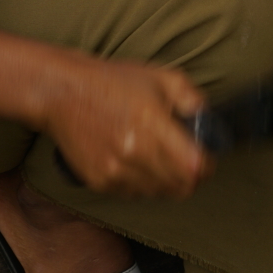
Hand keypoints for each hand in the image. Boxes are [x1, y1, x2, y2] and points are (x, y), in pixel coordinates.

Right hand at [38, 55, 211, 199]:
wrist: (63, 93)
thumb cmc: (113, 82)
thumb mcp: (162, 77)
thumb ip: (193, 100)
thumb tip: (210, 123)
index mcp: (152, 124)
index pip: (195, 167)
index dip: (208, 165)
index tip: (207, 157)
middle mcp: (133, 153)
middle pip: (182, 187)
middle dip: (193, 176)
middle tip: (189, 160)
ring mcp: (115, 171)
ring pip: (160, 194)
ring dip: (168, 181)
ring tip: (161, 158)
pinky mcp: (100, 182)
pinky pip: (136, 194)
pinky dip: (144, 183)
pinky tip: (139, 162)